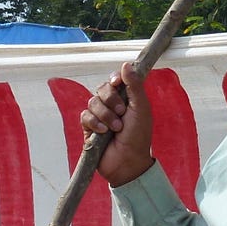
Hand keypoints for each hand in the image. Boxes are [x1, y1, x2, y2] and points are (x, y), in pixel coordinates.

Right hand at [80, 61, 154, 186]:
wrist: (128, 161)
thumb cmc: (139, 136)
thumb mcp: (141, 108)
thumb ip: (134, 86)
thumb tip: (126, 64)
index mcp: (126, 98)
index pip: (115, 80)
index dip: (114, 79)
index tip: (117, 83)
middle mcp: (111, 105)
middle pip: (102, 89)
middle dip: (111, 100)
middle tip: (122, 112)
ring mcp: (99, 116)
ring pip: (92, 102)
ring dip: (105, 114)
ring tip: (115, 128)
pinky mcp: (89, 128)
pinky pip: (85, 116)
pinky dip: (94, 122)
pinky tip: (103, 132)